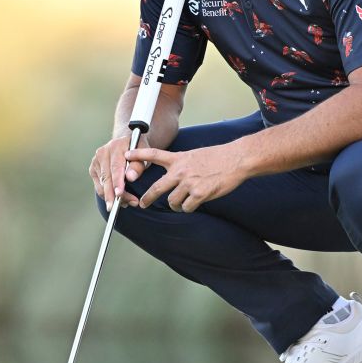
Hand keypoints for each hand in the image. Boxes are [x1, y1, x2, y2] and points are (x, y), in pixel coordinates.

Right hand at [89, 134, 148, 207]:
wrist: (127, 143)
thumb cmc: (138, 150)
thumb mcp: (144, 155)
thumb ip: (138, 165)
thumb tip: (130, 177)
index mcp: (116, 146)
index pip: (116, 167)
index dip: (117, 182)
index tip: (119, 194)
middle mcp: (103, 152)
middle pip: (107, 178)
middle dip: (113, 194)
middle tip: (123, 206)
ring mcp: (96, 161)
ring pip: (102, 184)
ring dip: (113, 196)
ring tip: (128, 203)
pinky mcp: (93, 169)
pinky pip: (99, 186)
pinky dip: (108, 195)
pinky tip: (119, 199)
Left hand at [125, 144, 246, 212]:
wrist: (236, 159)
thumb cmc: (217, 157)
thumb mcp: (194, 155)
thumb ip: (181, 164)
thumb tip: (174, 177)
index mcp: (179, 159)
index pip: (154, 155)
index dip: (138, 154)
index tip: (126, 155)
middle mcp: (181, 171)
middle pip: (157, 188)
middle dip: (147, 198)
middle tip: (142, 204)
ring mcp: (189, 183)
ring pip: (172, 202)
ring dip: (176, 205)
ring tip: (182, 203)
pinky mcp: (200, 194)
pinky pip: (187, 207)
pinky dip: (189, 208)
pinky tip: (195, 203)